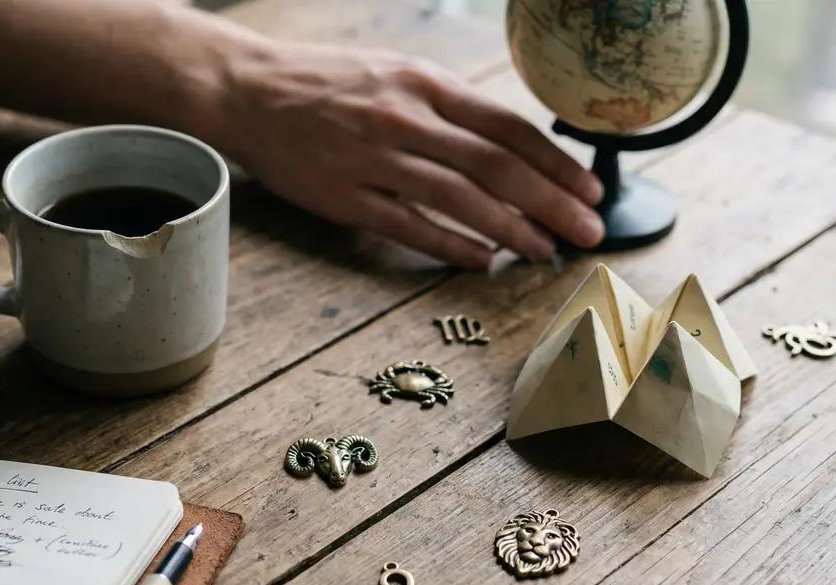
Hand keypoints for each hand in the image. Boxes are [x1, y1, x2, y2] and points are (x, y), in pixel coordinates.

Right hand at [214, 42, 604, 267]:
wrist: (246, 90)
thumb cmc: (327, 83)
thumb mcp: (395, 72)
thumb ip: (449, 106)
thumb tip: (510, 145)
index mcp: (425, 84)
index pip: (508, 127)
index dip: (556, 162)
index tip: (589, 189)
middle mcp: (406, 119)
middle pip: (497, 166)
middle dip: (552, 202)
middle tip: (588, 231)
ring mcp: (374, 160)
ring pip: (460, 200)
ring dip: (511, 230)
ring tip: (544, 251)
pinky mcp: (345, 197)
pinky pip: (409, 226)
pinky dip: (451, 246)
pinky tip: (483, 261)